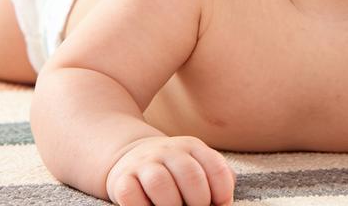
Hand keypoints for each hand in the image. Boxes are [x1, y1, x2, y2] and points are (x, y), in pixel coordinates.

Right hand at [105, 135, 234, 205]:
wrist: (130, 156)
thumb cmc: (174, 171)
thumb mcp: (198, 165)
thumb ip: (218, 178)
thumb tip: (225, 202)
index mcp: (192, 147)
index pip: (216, 168)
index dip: (222, 194)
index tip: (220, 205)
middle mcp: (168, 151)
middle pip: (190, 175)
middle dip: (198, 203)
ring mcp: (144, 163)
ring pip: (160, 183)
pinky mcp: (122, 179)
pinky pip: (130, 195)